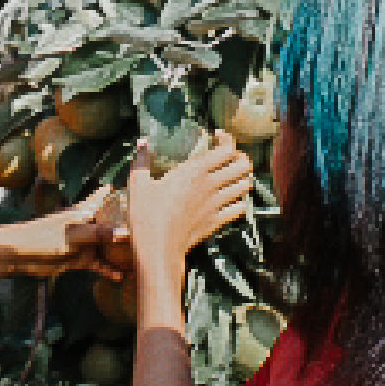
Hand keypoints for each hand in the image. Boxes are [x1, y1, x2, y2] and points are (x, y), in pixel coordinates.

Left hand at [5, 185, 131, 280]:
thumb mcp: (74, 235)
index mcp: (83, 212)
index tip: (138, 189)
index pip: (102, 196)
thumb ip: (99, 234)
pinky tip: (120, 277)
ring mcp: (82, 243)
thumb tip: (125, 232)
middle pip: (110, 224)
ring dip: (120, 253)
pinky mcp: (78, 259)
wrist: (19, 255)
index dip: (117, 191)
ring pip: (106, 246)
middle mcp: (86, 225)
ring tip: (141, 260)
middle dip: (127, 227)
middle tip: (151, 232)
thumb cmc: (43, 237)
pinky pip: (97, 264)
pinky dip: (108, 269)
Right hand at [128, 132, 252, 304]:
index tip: (216, 136)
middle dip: (239, 157)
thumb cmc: (146, 216)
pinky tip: (229, 200)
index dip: (226, 139)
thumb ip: (142, 161)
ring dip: (241, 178)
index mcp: (193, 171)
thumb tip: (142, 142)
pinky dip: (239, 201)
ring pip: (246, 185)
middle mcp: (210, 185)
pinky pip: (240, 208)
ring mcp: (216, 205)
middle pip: (243, 164)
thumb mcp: (138, 184)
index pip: (226, 148)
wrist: (158, 249)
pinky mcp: (217, 222)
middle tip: (228, 157)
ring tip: (231, 176)